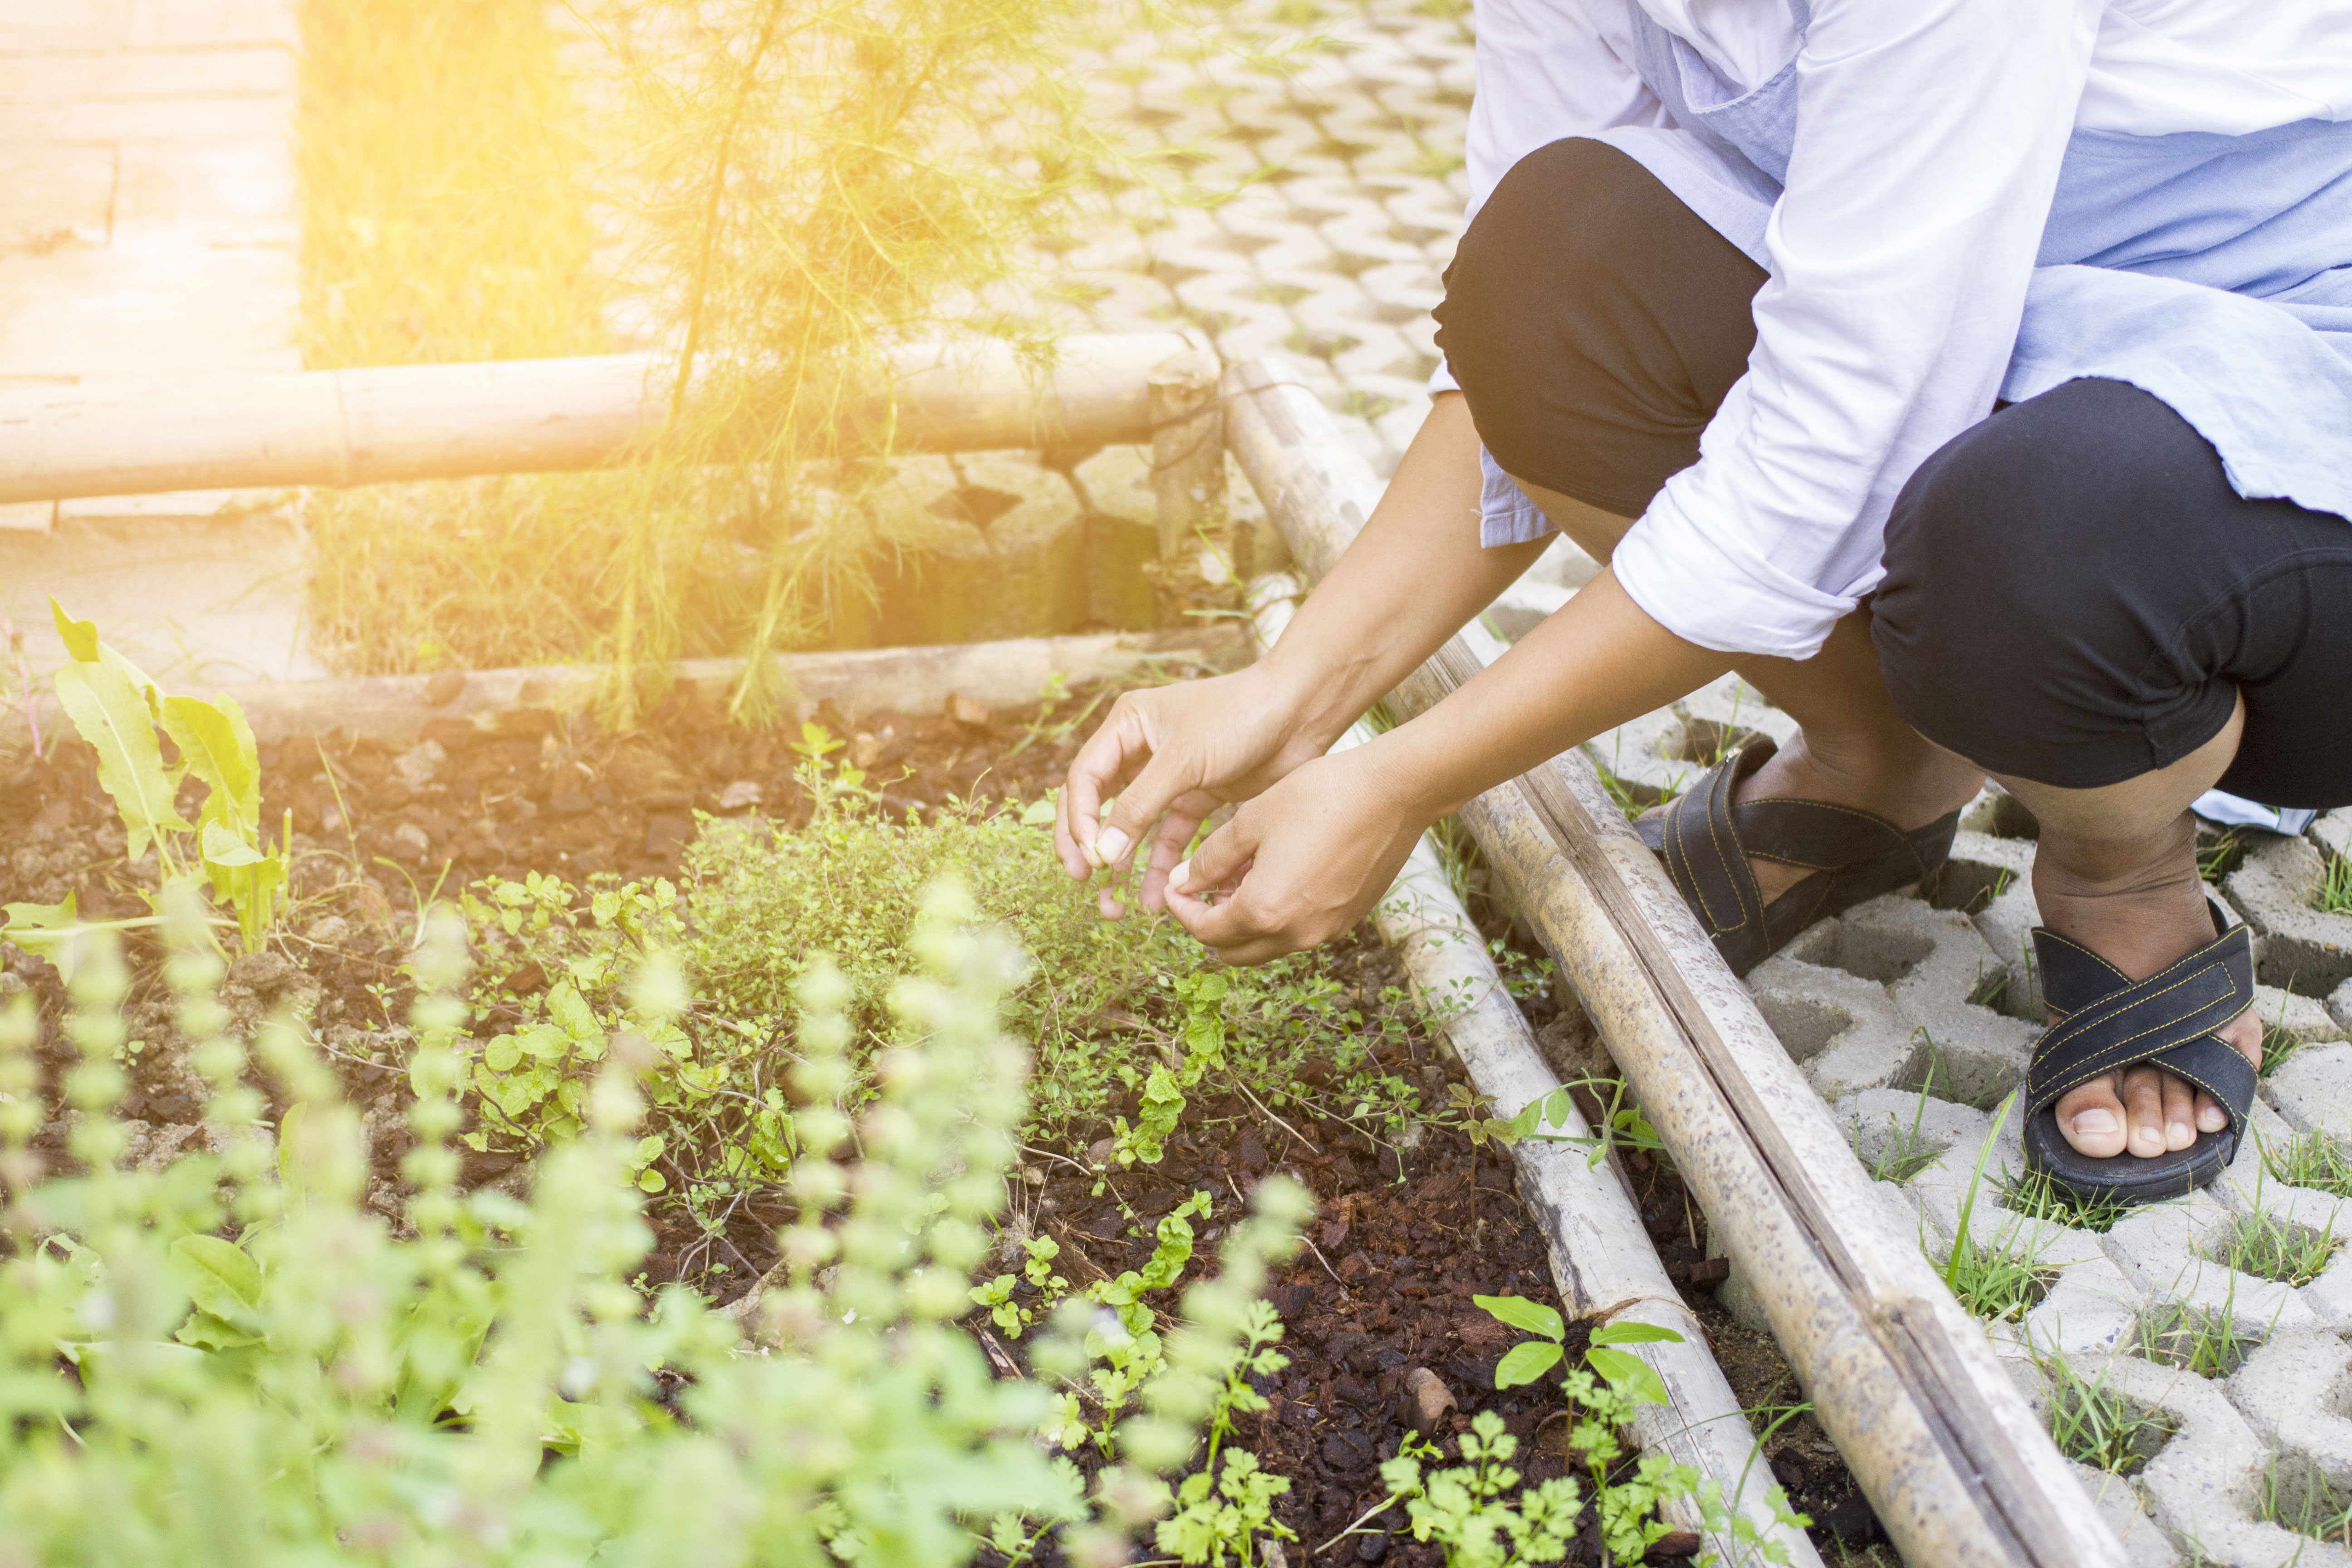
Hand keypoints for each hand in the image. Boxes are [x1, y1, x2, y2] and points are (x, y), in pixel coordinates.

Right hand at [1055, 667, 1330, 916]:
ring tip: (1116, 907)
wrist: (1300, 713)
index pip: (1085, 779)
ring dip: (1124, 865)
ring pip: (1134, 827)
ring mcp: (1170, 776)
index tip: (1088, 859)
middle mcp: (1142, 749)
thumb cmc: (1239, 717)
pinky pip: (1170, 836)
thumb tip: (1102, 852)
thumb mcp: (1183, 761)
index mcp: (1128, 726)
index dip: (1079, 820)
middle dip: (1092, 847)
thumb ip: (1139, 806)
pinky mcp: (1199, 796)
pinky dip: (1161, 866)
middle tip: (1084, 884)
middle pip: (1100, 806)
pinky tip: (1156, 897)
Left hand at [1162, 746, 1426, 964]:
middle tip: (1203, 888)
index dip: (1182, 909)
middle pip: (1234, 952)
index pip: (1205, 931)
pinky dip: (1278, 916)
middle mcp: (1296, 934)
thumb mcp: (1250, 821)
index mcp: (1264, 911)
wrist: (1392, 792)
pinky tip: (1277, 875)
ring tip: (1241, 876)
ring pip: (1268, 945)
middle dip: (1210, 925)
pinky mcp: (1348, 920)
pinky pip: (1299, 932)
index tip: (1175, 886)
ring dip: (1244, 922)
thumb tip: (1185, 884)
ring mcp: (1326, 932)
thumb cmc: (1318, 797)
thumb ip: (1211, 859)